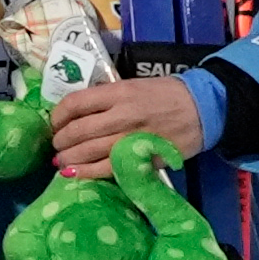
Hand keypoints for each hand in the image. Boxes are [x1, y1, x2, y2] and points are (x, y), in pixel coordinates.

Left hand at [42, 74, 206, 181]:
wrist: (205, 108)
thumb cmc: (166, 95)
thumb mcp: (133, 86)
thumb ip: (106, 99)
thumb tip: (75, 114)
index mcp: (118, 92)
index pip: (75, 104)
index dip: (57, 116)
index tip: (54, 123)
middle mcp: (122, 115)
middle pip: (77, 131)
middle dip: (59, 141)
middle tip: (56, 146)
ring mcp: (131, 138)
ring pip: (87, 151)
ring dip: (68, 158)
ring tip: (61, 161)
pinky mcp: (142, 158)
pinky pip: (106, 169)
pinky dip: (85, 172)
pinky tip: (73, 173)